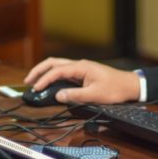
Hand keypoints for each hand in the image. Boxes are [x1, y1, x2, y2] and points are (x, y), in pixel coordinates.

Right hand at [23, 57, 139, 103]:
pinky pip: (64, 71)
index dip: (44, 80)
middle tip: (27, 81)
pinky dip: (54, 74)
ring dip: (45, 71)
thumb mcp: (95, 95)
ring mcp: (81, 68)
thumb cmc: (115, 89)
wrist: (129, 85)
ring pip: (58, 65)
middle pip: (54, 63)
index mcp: (81, 67)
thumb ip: (75, 95)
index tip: (35, 89)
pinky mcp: (83, 73)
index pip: (57, 71)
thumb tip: (58, 96)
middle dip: (39, 70)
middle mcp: (80, 65)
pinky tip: (50, 82)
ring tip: (34, 81)